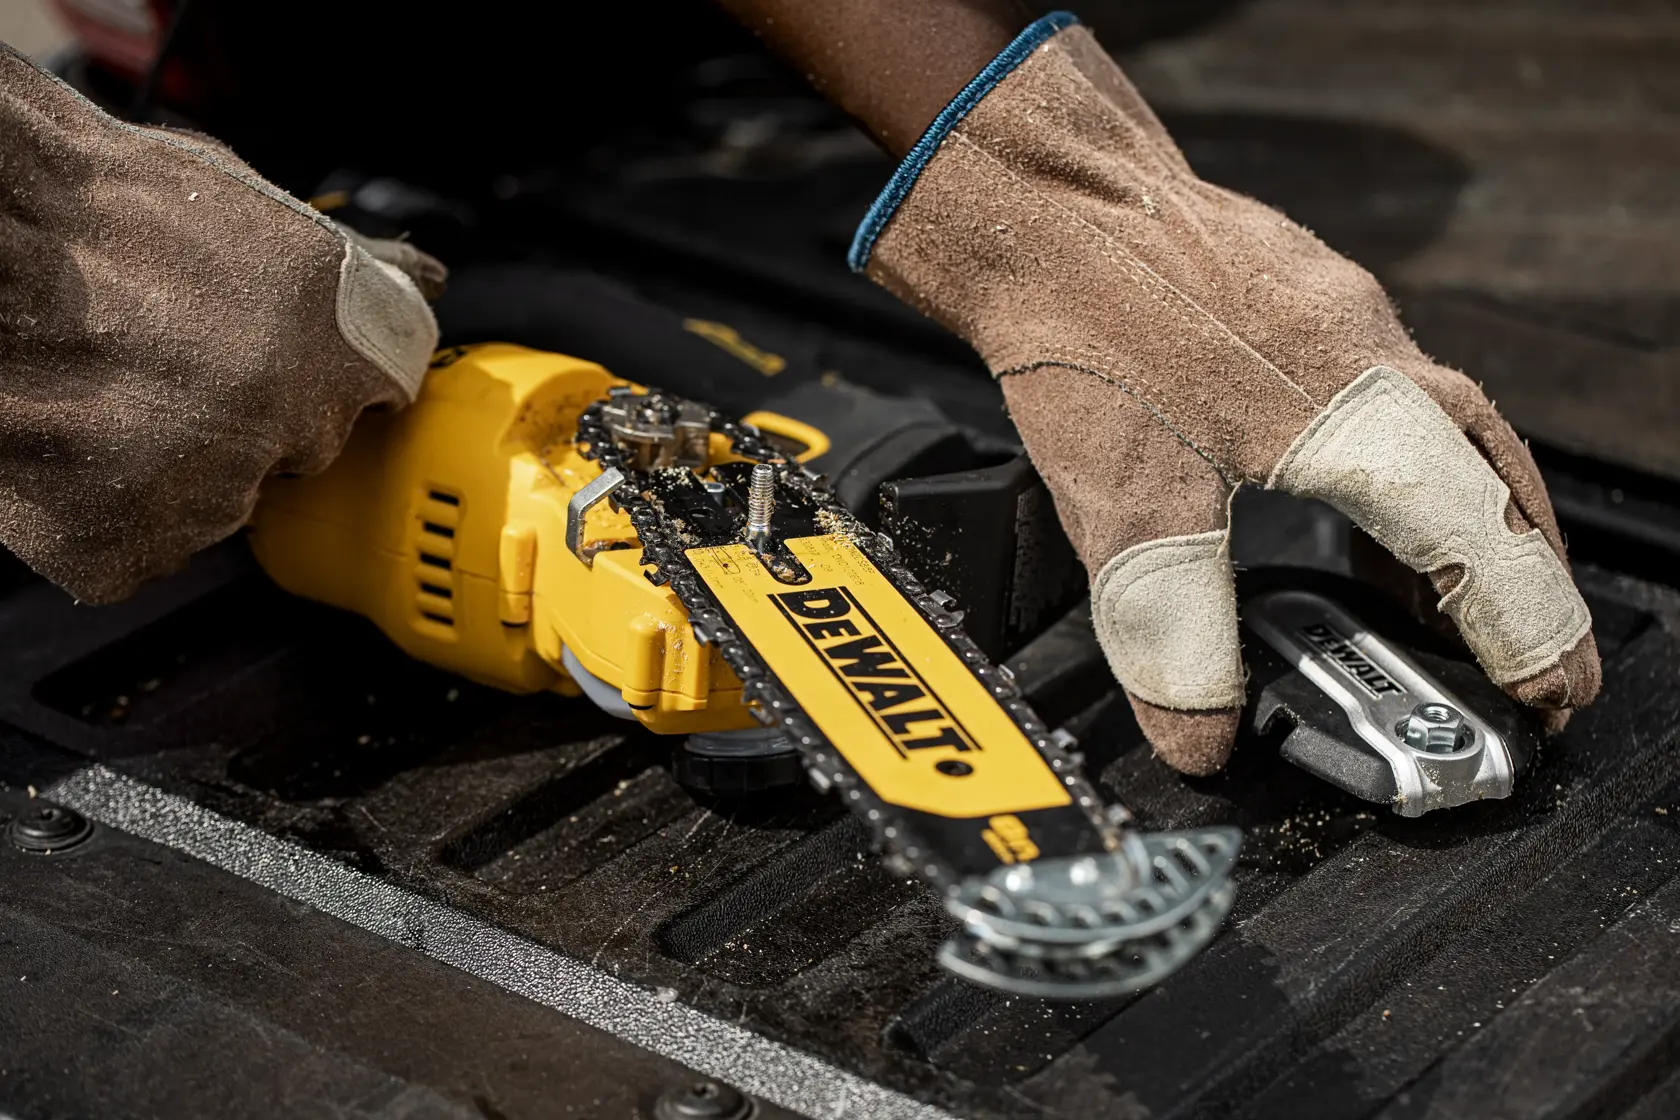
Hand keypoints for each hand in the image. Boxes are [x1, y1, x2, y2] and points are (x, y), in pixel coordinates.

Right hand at [0, 44, 440, 602]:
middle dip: (241, 416)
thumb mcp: (253, 211)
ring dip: (169, 466)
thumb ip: (352, 265)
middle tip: (160, 361)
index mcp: (335, 348)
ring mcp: (210, 495)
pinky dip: (100, 512)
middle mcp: (288, 428)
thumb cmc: (96, 208)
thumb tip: (419, 276)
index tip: (266, 351)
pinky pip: (134, 546)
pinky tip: (65, 442)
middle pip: (290, 450)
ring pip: (212, 502)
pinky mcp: (127, 547)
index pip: (377, 392)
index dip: (316, 369)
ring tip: (98, 392)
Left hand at [847, 16, 1598, 772]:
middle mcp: (1377, 356)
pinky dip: (1399, 471)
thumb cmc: (1083, 328)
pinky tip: (1355, 504)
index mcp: (1362, 413)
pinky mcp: (1301, 302)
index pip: (1485, 543)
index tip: (1549, 695)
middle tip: (1530, 660)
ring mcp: (1344, 320)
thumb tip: (1199, 743)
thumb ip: (1172, 635)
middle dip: (1519, 584)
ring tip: (1448, 609)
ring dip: (1460, 528)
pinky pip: (1391, 401)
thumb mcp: (1125, 508)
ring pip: (1446, 437)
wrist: (1040, 203)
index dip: (1526, 632)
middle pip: (1495, 484)